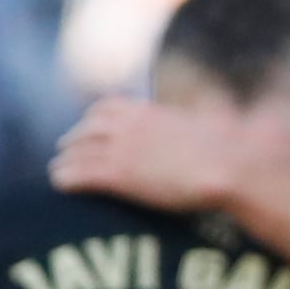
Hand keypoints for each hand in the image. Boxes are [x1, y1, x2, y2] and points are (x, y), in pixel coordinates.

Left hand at [49, 92, 251, 215]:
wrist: (230, 168)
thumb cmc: (232, 151)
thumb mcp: (218, 121)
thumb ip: (211, 112)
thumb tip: (233, 104)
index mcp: (150, 112)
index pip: (108, 108)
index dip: (93, 119)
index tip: (87, 128)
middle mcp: (131, 125)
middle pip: (87, 128)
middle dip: (74, 138)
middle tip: (66, 150)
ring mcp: (123, 148)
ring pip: (79, 150)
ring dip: (65, 159)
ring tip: (56, 170)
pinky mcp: (119, 174)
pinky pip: (80, 173)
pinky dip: (65, 177)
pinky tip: (58, 184)